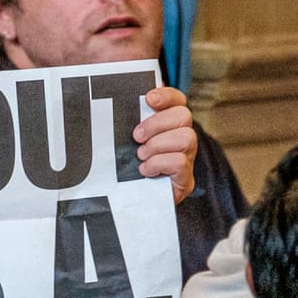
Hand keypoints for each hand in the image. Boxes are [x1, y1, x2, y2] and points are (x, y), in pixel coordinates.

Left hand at [134, 86, 198, 204]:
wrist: (128, 202)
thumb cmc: (124, 167)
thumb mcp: (123, 141)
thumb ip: (125, 122)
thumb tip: (110, 104)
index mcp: (168, 124)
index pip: (178, 100)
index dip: (166, 96)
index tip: (148, 99)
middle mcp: (182, 138)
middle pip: (184, 116)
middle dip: (156, 124)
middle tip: (137, 136)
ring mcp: (187, 158)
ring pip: (186, 138)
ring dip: (158, 145)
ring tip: (141, 155)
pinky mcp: (185, 179)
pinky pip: (180, 162)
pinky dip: (159, 163)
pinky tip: (146, 170)